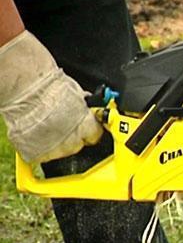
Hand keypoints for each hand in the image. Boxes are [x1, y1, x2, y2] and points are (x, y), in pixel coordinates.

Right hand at [0, 31, 102, 162]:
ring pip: (62, 151)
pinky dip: (40, 147)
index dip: (89, 130)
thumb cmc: (49, 88)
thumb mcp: (78, 95)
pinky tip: (36, 133)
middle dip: (72, 136)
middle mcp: (73, 140)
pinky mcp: (38, 154)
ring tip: (46, 126)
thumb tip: (91, 112)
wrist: (26, 90)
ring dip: (57, 142)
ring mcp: (55, 149)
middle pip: (78, 145)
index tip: (84, 126)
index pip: (96, 136)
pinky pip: (43, 155)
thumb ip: (86, 110)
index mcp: (86, 125)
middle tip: (61, 123)